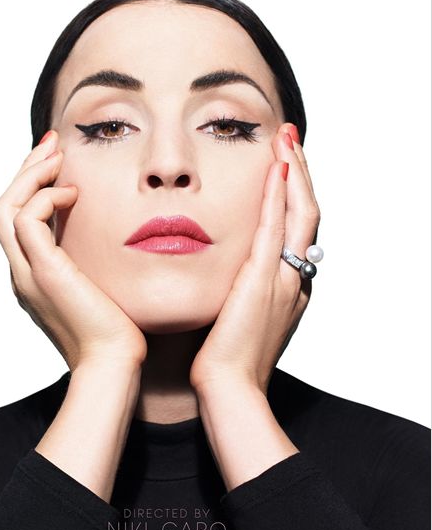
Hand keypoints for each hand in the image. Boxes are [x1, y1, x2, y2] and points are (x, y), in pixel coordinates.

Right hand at [0, 130, 147, 370]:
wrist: (115, 362)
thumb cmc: (118, 330)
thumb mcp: (102, 285)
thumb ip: (95, 260)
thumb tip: (114, 234)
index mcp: (34, 274)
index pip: (17, 218)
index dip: (32, 184)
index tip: (58, 159)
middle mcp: (22, 272)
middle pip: (3, 207)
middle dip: (27, 170)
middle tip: (54, 143)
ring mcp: (26, 273)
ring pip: (4, 208)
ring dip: (30, 176)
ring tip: (59, 157)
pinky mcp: (42, 273)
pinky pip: (25, 220)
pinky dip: (44, 198)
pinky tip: (73, 193)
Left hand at [189, 122, 320, 395]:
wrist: (229, 388)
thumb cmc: (225, 361)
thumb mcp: (235, 318)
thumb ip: (237, 293)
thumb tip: (223, 277)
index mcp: (288, 287)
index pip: (297, 230)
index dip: (294, 195)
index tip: (284, 166)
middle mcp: (294, 279)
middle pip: (308, 214)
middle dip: (301, 174)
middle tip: (291, 141)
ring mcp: (285, 279)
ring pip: (302, 214)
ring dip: (296, 174)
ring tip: (288, 141)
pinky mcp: (265, 281)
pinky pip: (277, 230)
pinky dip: (279, 197)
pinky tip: (276, 169)